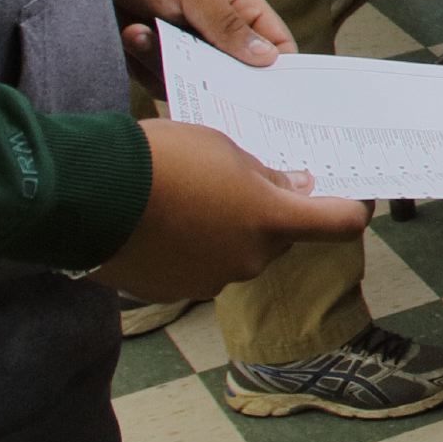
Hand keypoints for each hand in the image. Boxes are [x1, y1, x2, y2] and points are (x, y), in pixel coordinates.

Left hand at [99, 0, 289, 75]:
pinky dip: (145, 62)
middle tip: (192, 68)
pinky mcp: (157, 61)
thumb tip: (269, 58)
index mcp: (239, 5)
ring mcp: (187, 49)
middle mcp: (217, 31)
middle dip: (213, 74)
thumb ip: (228, 25)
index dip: (279, 70)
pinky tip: (130, 33)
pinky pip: (162, 81)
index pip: (275, 44)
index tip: (269, 94)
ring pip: (196, 81)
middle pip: (236, 74)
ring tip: (141, 30)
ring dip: (165, 61)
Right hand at [102, 120, 365, 300]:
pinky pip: (196, 269)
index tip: (354, 201)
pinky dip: (189, 250)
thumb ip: (266, 176)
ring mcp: (211, 281)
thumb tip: (294, 189)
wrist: (88, 195)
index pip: (338, 224)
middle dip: (267, 215)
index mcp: (271, 220)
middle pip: (278, 239)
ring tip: (186, 200)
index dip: (351, 211)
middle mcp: (249, 259)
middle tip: (237, 183)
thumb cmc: (161, 160)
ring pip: (235, 254)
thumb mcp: (223, 149)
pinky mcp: (173, 292)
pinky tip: (161, 224)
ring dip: (224, 233)